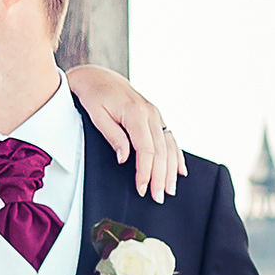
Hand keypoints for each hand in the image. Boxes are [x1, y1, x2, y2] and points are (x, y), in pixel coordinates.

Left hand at [63, 65, 181, 201]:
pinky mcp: (155, 116)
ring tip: (169, 190)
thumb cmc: (93, 96)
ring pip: (169, 146)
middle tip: (158, 197)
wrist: (97, 76)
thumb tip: (124, 159)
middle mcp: (151, 113)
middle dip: (160, 177)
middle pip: (161, 151)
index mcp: (135, 113)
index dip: (146, 172)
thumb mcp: (97, 116)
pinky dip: (176, 155)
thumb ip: (113, 137)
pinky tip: (180, 170)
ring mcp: (155, 114)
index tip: (142, 189)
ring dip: (171, 170)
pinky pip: (170, 138)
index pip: (147, 150)